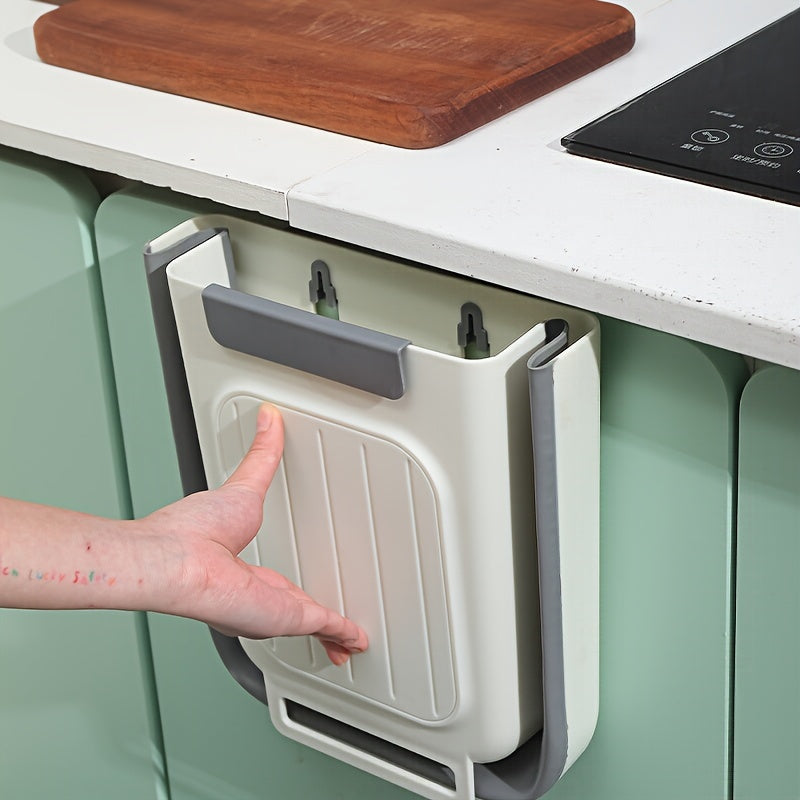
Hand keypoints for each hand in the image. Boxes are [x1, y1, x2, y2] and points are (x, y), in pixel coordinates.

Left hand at [143, 404, 367, 665]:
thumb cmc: (191, 531)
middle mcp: (258, 596)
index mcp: (245, 571)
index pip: (279, 583)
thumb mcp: (243, 486)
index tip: (307, 589)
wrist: (176, 559)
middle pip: (299, 613)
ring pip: (313, 626)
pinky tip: (357, 637)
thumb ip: (263, 456)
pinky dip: (343, 632)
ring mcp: (272, 609)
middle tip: (336, 627)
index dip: (296, 589)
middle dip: (319, 624)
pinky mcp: (287, 616)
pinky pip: (324, 626)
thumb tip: (268, 421)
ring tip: (350, 640)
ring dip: (333, 634)